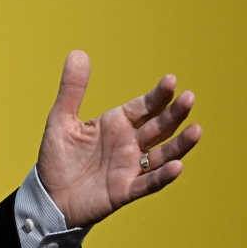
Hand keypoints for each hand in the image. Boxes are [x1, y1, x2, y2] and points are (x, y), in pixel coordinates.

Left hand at [37, 50, 201, 227]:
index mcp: (116, 123)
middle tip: (189, 98)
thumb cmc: (58, 157)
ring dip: (179, 144)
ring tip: (196, 130)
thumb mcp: (61, 119)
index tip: (172, 80)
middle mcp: (129, 144)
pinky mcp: (125, 190)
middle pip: (158, 127)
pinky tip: (177, 166)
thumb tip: (78, 52)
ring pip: (162, 154)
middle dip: (174, 113)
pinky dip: (163, 176)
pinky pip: (148, 183)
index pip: (144, 107)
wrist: (50, 195)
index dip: (158, 95)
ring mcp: (130, 167)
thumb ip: (72, 89)